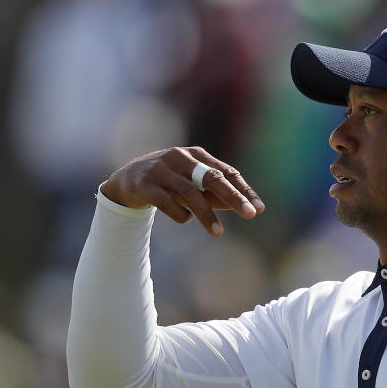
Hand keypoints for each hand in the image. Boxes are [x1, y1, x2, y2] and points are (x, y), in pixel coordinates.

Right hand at [101, 147, 264, 235]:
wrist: (127, 181)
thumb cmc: (169, 182)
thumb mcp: (193, 184)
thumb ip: (215, 194)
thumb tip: (246, 206)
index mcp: (196, 155)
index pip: (226, 172)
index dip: (244, 190)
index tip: (259, 209)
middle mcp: (180, 157)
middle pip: (212, 178)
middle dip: (233, 197)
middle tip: (251, 214)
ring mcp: (161, 169)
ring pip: (189, 192)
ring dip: (206, 214)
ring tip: (218, 232)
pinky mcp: (144, 184)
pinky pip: (166, 202)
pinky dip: (179, 214)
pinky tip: (186, 219)